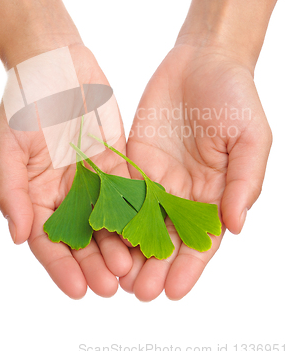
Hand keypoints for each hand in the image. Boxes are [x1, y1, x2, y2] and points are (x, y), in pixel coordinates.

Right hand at [0, 43, 132, 298]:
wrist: (54, 64)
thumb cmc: (22, 104)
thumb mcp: (6, 147)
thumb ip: (11, 191)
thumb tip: (19, 237)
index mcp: (36, 194)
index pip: (48, 240)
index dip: (61, 266)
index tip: (77, 289)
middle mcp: (66, 192)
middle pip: (82, 237)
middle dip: (96, 262)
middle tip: (113, 285)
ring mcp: (93, 178)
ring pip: (109, 219)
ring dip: (120, 243)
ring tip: (134, 266)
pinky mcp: (117, 160)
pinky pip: (129, 189)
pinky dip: (138, 211)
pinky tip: (150, 229)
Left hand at [120, 39, 271, 300]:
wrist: (204, 58)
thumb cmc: (235, 96)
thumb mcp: (250, 139)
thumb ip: (243, 181)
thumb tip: (236, 225)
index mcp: (215, 191)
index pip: (202, 238)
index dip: (189, 266)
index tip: (174, 290)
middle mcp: (184, 189)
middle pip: (167, 236)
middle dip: (154, 265)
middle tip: (138, 291)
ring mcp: (157, 174)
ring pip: (140, 219)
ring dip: (129, 247)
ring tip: (116, 274)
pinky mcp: (134, 156)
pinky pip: (121, 187)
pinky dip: (112, 212)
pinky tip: (100, 231)